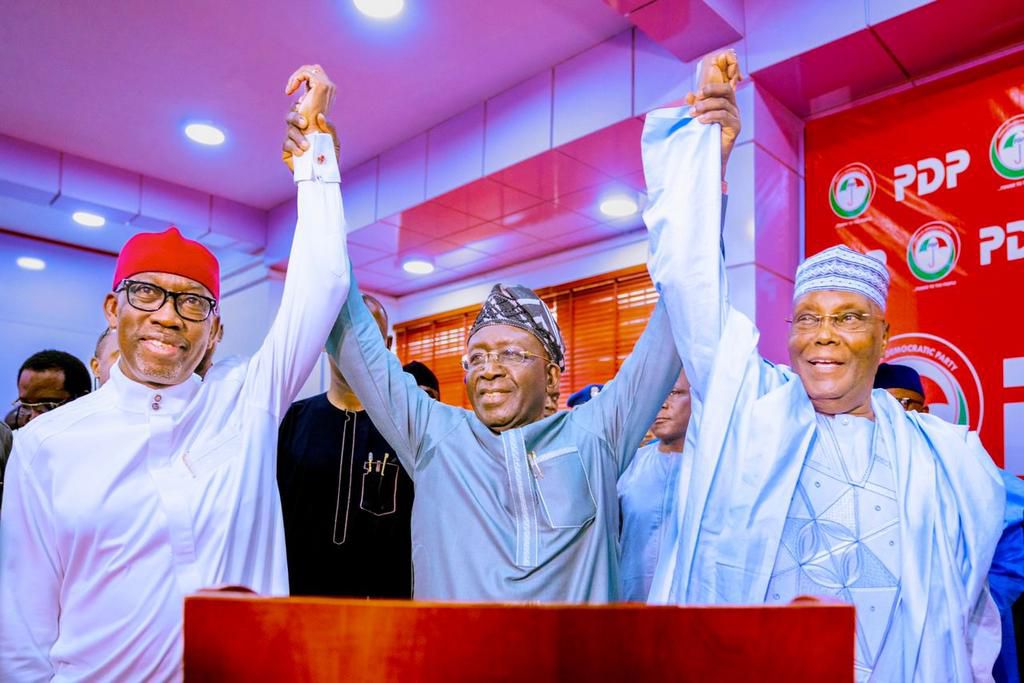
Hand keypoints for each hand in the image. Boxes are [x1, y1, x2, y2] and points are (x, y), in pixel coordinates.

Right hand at [281, 64, 339, 171]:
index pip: (301, 100)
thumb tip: (321, 116)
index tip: (292, 90)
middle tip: (305, 124)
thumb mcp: (333, 141)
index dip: (296, 91)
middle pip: (291, 113)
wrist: (324, 175)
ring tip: (307, 146)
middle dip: (296, 116)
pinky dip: (294, 147)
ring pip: (289, 129)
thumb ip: (329, 128)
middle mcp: (299, 125)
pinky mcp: (287, 149)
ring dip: (297, 136)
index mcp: (310, 118)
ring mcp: (292, 137)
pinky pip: (286, 144)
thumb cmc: (329, 156)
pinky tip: (302, 153)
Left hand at [686, 50, 741, 177]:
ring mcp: (735, 117)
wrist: (708, 159)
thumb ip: (694, 106)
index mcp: (724, 103)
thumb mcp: (696, 118)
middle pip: (726, 90)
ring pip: (723, 103)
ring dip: (706, 105)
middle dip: (710, 91)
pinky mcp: (736, 127)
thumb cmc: (703, 137)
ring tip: (693, 113)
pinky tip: (701, 120)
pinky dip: (712, 116)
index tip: (696, 92)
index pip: (723, 86)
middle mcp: (732, 108)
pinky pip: (725, 116)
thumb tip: (688, 95)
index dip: (712, 86)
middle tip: (696, 97)